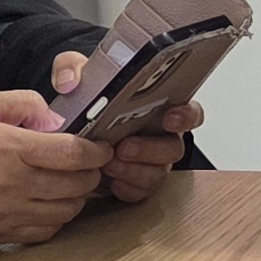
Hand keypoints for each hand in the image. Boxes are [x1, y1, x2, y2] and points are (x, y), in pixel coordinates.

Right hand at [0, 87, 106, 248]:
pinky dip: (56, 217)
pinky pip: (47, 230)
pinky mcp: (0, 233)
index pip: (71, 154)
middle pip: (75, 185)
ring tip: (71, 183)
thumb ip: (26, 103)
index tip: (102, 149)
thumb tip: (58, 122)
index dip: (96, 152)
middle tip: (90, 165)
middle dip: (91, 174)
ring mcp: (4, 213)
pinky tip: (50, 202)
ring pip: (66, 211)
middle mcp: (8, 184)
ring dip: (76, 197)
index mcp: (8, 148)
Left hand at [52, 51, 195, 210]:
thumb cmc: (87, 103)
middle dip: (151, 149)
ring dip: (135, 170)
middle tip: (124, 146)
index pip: (189, 111)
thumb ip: (71, 68)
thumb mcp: (77, 75)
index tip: (171, 117)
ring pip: (157, 173)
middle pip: (174, 147)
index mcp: (159, 108)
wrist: (72, 137)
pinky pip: (140, 192)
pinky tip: (111, 181)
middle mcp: (161, 137)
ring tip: (109, 164)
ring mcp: (152, 162)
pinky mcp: (137, 182)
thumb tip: (70, 81)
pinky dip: (126, 187)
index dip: (186, 115)